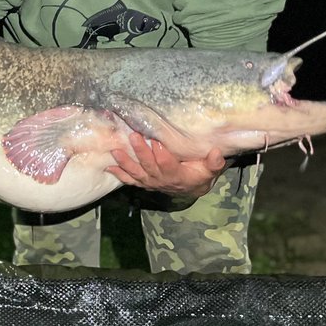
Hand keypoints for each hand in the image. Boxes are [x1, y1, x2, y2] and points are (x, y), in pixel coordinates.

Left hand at [107, 132, 224, 198]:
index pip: (167, 165)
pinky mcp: (142, 182)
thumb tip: (217, 153)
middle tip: (134, 136)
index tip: (156, 142)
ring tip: (116, 151)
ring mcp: (150, 182)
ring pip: (136, 172)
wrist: (191, 188)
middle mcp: (161, 180)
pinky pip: (129, 179)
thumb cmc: (199, 174)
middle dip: (141, 151)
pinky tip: (108, 166)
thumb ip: (213, 163)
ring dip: (125, 162)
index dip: (161, 155)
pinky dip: (119, 174)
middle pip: (148, 166)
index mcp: (177, 175)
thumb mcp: (210, 169)